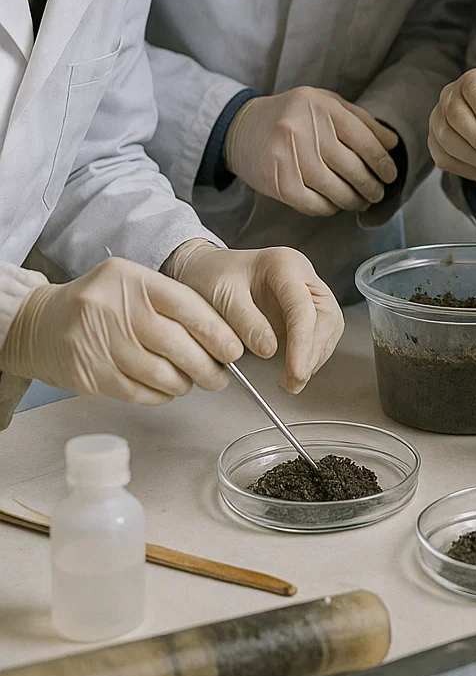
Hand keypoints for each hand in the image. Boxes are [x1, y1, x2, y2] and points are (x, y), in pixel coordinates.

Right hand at [0, 258, 243, 403]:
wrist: (40, 323)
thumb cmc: (98, 303)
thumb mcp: (132, 284)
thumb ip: (171, 302)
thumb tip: (219, 336)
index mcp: (133, 279)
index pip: (187, 306)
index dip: (217, 332)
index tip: (234, 350)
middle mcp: (116, 308)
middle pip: (177, 345)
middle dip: (207, 366)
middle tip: (221, 376)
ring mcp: (101, 343)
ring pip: (160, 374)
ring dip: (185, 383)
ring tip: (193, 382)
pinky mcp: (90, 374)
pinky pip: (139, 393)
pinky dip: (159, 395)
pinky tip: (166, 389)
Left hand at [164, 241, 343, 393]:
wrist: (208, 271)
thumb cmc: (214, 275)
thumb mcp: (221, 294)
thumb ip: (245, 321)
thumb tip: (269, 350)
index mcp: (286, 265)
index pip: (303, 307)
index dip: (302, 342)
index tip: (296, 370)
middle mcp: (303, 278)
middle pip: (325, 318)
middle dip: (312, 353)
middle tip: (294, 380)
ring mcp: (307, 296)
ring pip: (327, 329)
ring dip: (313, 358)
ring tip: (291, 381)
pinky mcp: (304, 314)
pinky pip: (318, 338)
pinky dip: (308, 357)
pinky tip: (293, 370)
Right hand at [223, 88, 398, 215]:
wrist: (241, 128)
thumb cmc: (291, 116)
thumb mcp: (325, 104)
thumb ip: (360, 120)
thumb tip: (391, 144)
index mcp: (321, 107)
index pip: (364, 140)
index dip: (382, 162)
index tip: (390, 175)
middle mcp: (304, 129)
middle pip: (352, 168)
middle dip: (371, 186)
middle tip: (377, 193)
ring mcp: (288, 156)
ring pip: (335, 189)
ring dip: (353, 200)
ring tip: (361, 201)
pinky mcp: (276, 181)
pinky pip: (313, 204)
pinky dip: (329, 208)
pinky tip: (334, 204)